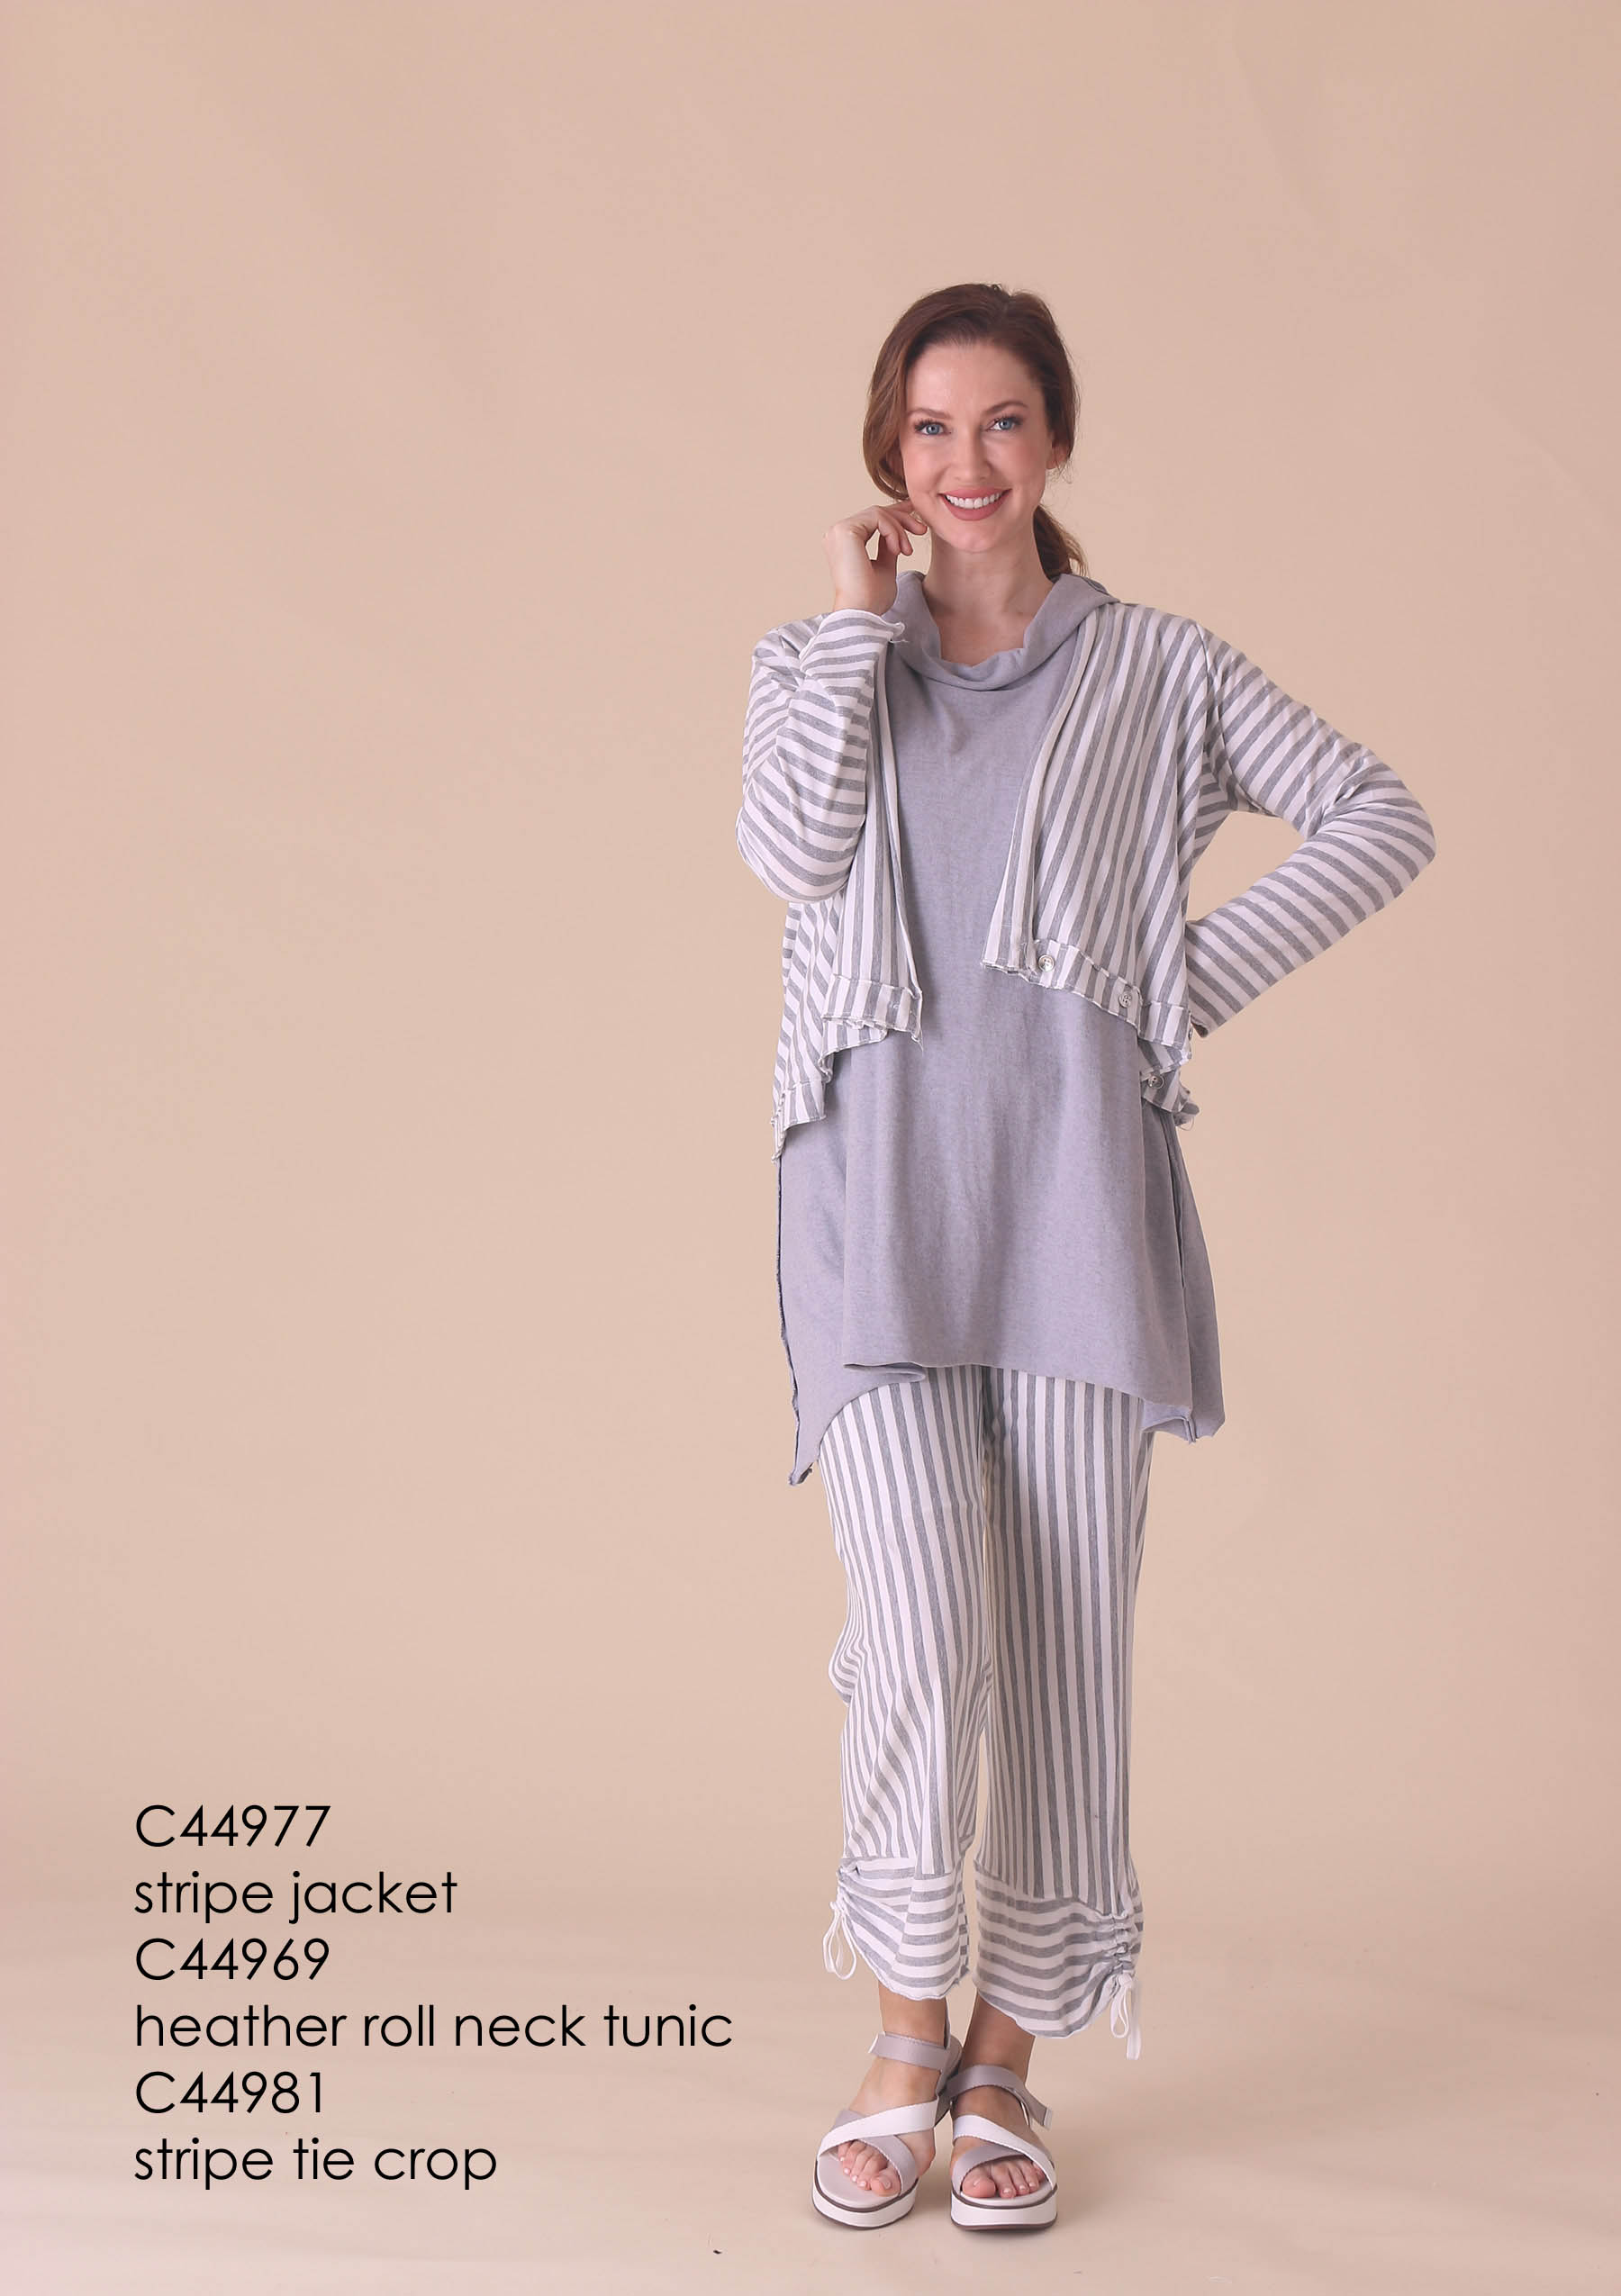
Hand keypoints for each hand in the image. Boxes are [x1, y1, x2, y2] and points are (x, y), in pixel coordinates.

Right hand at [823, 501, 928, 615]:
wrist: (863, 612)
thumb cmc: (872, 599)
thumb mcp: (885, 567)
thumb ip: (887, 548)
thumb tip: (896, 532)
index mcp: (844, 543)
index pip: (870, 520)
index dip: (894, 514)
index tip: (915, 513)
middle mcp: (837, 534)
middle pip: (876, 513)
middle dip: (902, 519)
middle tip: (922, 530)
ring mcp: (839, 530)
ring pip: (878, 514)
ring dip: (899, 530)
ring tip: (907, 551)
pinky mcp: (845, 530)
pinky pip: (877, 518)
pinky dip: (893, 531)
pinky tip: (898, 550)